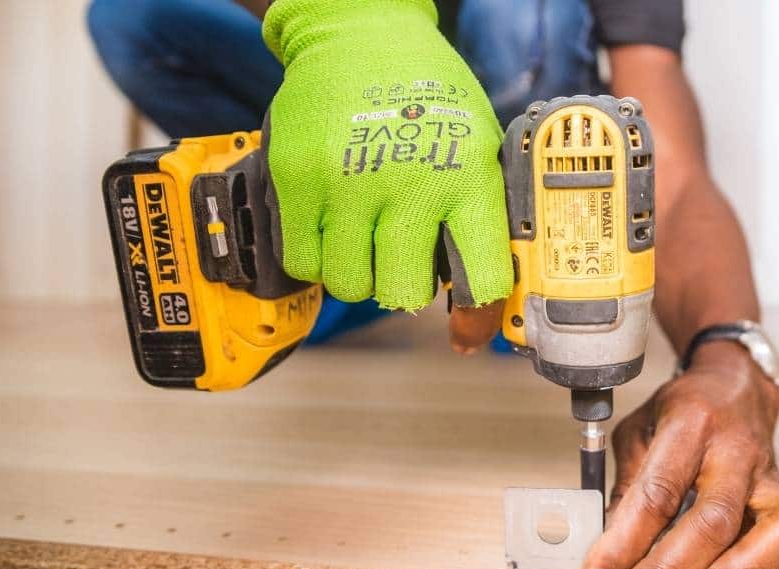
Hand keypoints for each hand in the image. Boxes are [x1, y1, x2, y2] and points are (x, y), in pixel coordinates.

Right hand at [262, 0, 512, 331]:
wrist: (360, 32)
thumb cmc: (428, 96)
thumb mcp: (477, 145)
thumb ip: (479, 216)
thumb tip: (480, 301)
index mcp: (468, 177)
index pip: (481, 276)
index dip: (477, 315)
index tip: (468, 327)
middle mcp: (410, 183)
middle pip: (404, 293)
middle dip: (404, 287)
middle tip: (402, 259)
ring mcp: (348, 183)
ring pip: (351, 285)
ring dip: (359, 274)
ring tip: (366, 236)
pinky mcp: (297, 180)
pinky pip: (303, 262)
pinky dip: (317, 258)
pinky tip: (333, 227)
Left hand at [578, 341, 778, 568]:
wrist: (735, 384)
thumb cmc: (684, 410)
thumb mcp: (639, 431)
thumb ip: (628, 487)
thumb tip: (611, 550)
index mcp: (690, 424)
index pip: (657, 492)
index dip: (623, 544)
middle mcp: (735, 448)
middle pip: (712, 519)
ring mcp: (770, 472)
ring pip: (775, 528)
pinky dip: (774, 563)